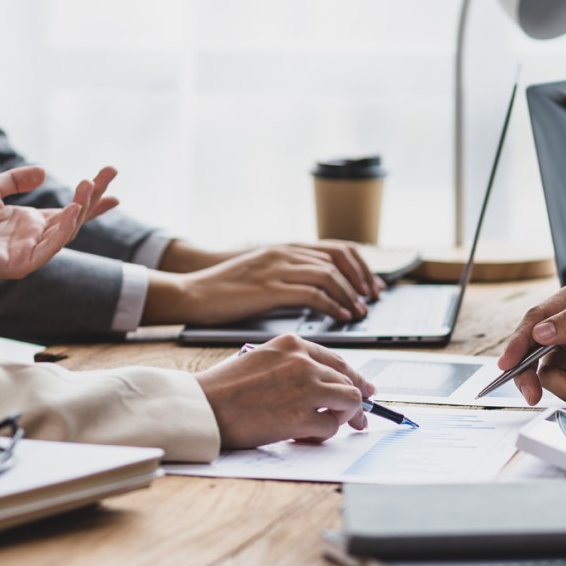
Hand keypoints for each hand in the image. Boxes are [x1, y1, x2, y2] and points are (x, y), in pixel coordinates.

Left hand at [0, 166, 117, 285]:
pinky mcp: (22, 264)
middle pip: (75, 217)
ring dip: (82, 208)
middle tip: (111, 171)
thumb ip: (15, 180)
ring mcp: (30, 252)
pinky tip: (72, 210)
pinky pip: (50, 247)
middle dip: (95, 196)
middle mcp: (35, 237)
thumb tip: (43, 171)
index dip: (91, 197)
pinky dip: (64, 230)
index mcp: (29, 222)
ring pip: (67, 231)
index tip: (110, 177)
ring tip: (88, 186)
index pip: (69, 210)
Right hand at [159, 239, 383, 300]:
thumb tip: (321, 291)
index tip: (372, 286)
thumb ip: (291, 275)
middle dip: (361, 280)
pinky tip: (340, 317)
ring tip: (359, 313)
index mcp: (287, 248)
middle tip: (372, 300)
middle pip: (339, 260)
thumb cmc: (226, 289)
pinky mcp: (269, 288)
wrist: (193, 292)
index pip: (338, 249)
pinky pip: (312, 294)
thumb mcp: (264, 273)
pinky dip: (332, 305)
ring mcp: (277, 268)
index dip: (360, 267)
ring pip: (329, 275)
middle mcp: (285, 253)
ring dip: (350, 295)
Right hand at [194, 334, 372, 447]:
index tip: (365, 391)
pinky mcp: (301, 418)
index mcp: (293, 345)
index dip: (356, 378)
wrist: (202, 407)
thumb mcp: (264, 360)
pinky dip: (323, 435)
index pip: (338, 361)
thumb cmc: (226, 388)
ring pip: (349, 402)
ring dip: (341, 418)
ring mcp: (305, 389)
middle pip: (350, 382)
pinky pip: (331, 426)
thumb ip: (295, 367)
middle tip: (359, 419)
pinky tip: (304, 436)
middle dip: (357, 404)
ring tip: (322, 427)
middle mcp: (304, 363)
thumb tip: (326, 386)